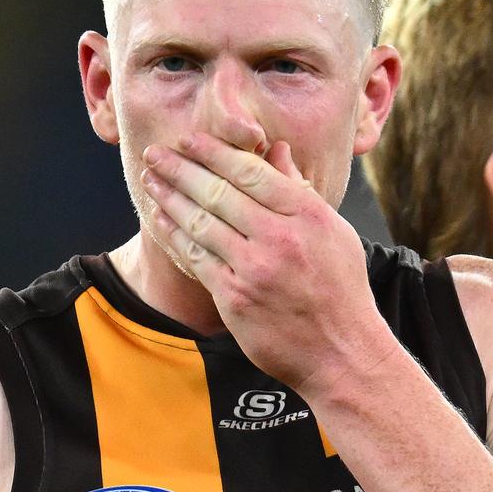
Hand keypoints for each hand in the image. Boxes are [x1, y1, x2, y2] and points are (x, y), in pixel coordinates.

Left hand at [139, 131, 393, 393]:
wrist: (341, 352)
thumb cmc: (341, 288)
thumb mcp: (334, 231)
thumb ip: (300, 190)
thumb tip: (277, 149)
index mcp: (307, 214)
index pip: (250, 171)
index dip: (213, 152)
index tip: (188, 139)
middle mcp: (279, 237)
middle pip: (218, 192)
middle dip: (181, 168)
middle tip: (154, 152)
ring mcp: (255, 269)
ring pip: (201, 223)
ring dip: (170, 198)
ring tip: (151, 180)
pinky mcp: (235, 298)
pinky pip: (197, 258)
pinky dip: (176, 235)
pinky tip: (161, 219)